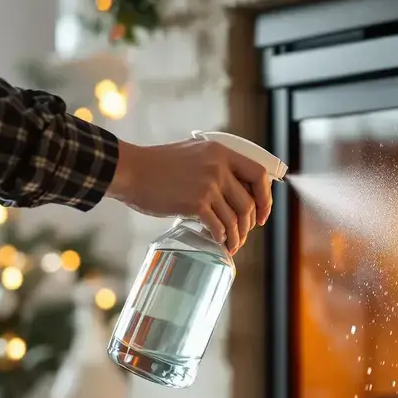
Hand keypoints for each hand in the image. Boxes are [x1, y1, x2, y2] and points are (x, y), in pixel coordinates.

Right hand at [107, 139, 273, 253]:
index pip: (259, 174)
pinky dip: (221, 238)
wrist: (132, 171)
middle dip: (249, 224)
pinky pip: (218, 226)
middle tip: (242, 234)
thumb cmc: (159, 165)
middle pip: (249, 203)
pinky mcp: (196, 202)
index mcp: (221, 152)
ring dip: (236, 236)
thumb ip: (217, 165)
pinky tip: (218, 243)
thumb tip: (237, 189)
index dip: (266, 197)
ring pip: (235, 218)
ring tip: (231, 245)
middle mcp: (219, 167)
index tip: (262, 214)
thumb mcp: (194, 153)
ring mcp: (209, 185)